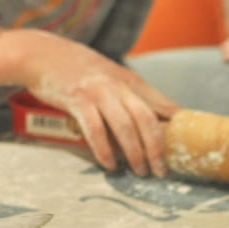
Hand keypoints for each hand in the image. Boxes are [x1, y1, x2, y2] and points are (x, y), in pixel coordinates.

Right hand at [25, 34, 177, 176]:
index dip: (176, 127)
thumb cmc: (79, 70)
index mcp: (131, 80)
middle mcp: (118, 85)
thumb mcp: (112, 76)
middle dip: (157, 149)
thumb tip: (157, 119)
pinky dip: (104, 151)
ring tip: (140, 172)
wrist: (43, 54)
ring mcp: (98, 93)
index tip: (185, 147)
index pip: (162, 104)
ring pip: (125, 127)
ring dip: (135, 154)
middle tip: (161, 170)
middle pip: (147, 120)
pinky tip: (110, 165)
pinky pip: (96, 131)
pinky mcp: (78, 101)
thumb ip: (133, 95)